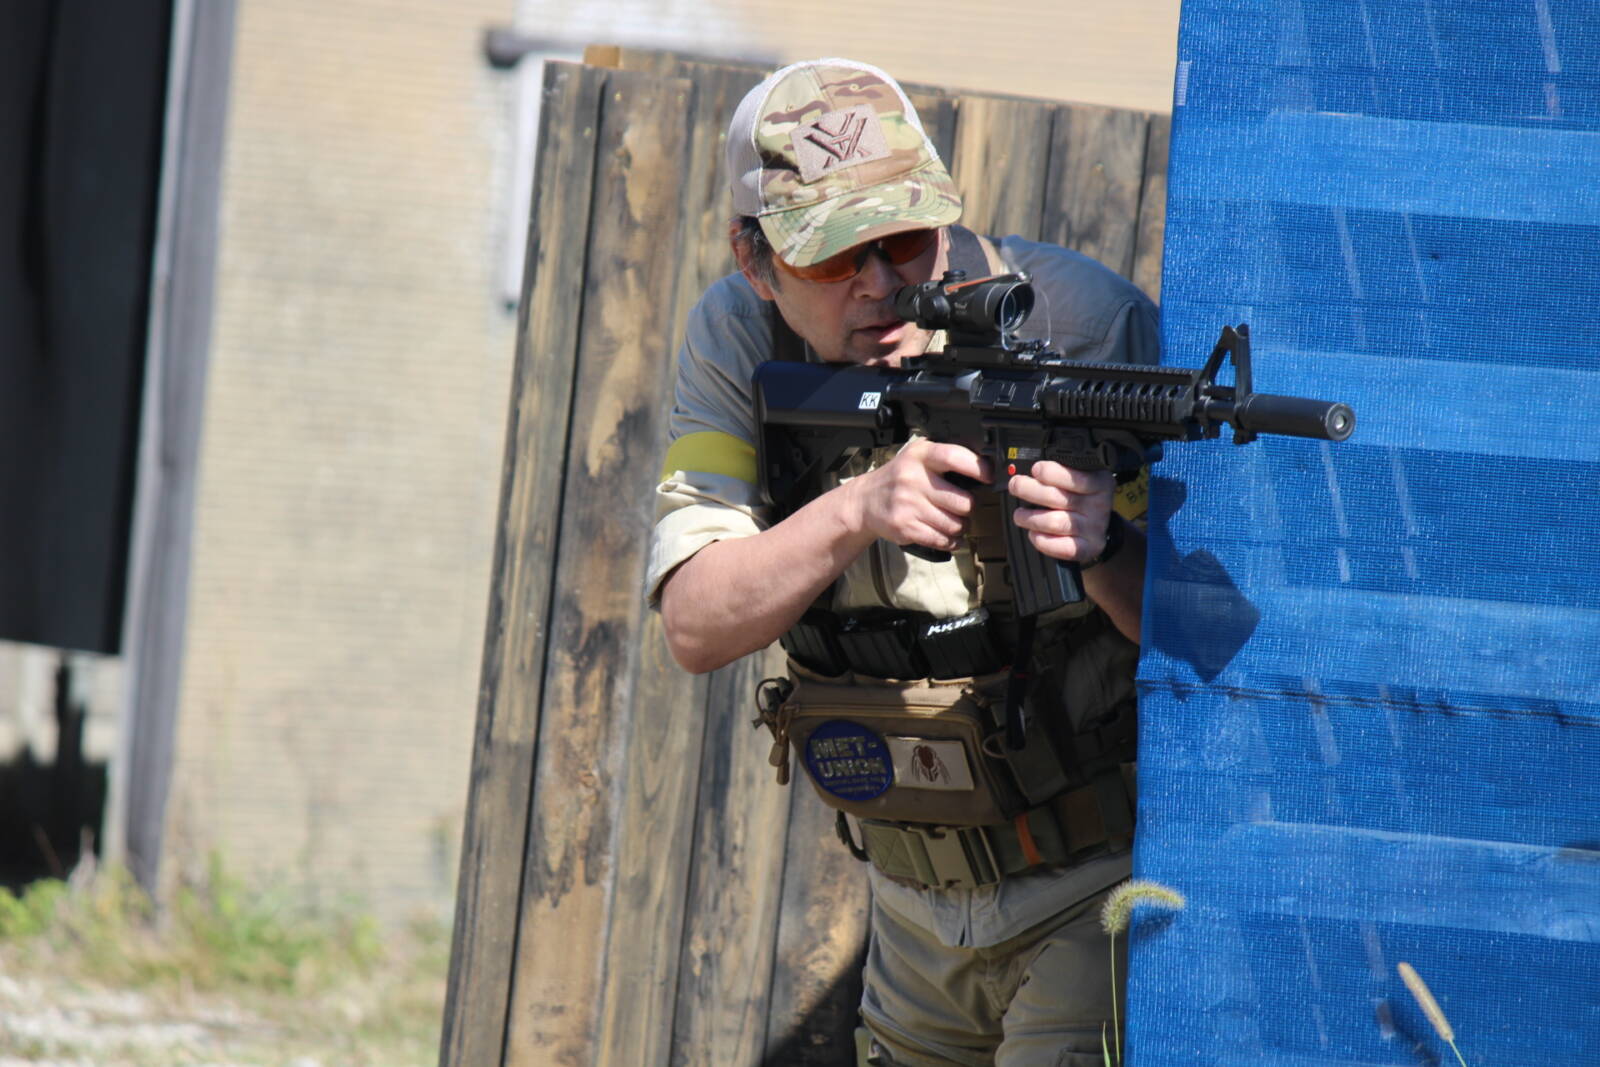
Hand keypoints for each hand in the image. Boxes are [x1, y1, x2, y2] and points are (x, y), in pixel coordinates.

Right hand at [841, 437, 988, 551]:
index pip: (955, 457)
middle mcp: (913, 479)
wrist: (866, 501)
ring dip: (960, 526)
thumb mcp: (917, 455)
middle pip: (963, 501)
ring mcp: (908, 505)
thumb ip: (946, 456)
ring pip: (955, 524)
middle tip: (963, 506)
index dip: (978, 468)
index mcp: (920, 456)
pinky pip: (941, 540)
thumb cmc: (899, 478)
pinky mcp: (905, 528)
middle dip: (969, 507)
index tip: (988, 477)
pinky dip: (949, 541)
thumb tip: (985, 466)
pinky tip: (946, 535)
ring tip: (953, 520)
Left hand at [1008, 460, 1114, 561]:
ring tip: (1020, 514)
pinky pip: (1058, 546)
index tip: (1036, 469)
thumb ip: (1060, 470)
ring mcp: (1093, 528)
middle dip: (1028, 490)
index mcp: (1099, 482)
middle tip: (1016, 486)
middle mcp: (1098, 505)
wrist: (1096, 528)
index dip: (1051, 473)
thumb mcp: (1079, 476)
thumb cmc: (1079, 497)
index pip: (1074, 477)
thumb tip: (1030, 468)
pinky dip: (1040, 540)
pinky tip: (1033, 532)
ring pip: (1053, 522)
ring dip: (1029, 518)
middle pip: (1055, 498)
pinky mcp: (1086, 548)